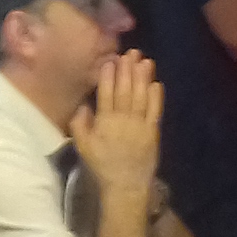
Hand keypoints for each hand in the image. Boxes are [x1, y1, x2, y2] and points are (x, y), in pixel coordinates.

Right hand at [71, 52, 162, 196]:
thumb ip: (80, 125)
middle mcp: (123, 120)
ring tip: (144, 61)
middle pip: (126, 91)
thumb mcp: (83, 146)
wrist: (125, 184)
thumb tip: (82, 105)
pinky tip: (156, 83)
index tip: (111, 60)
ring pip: (141, 97)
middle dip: (128, 70)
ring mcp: (140, 125)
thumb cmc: (102, 164)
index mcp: (104, 122)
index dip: (109, 76)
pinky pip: (155, 111)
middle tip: (130, 52)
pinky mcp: (153, 131)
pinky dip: (156, 96)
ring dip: (143, 78)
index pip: (106, 94)